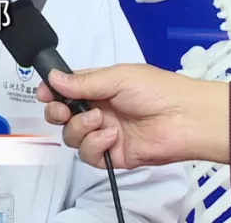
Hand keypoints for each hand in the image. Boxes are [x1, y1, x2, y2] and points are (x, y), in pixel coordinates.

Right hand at [37, 63, 228, 168]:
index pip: (66, 89)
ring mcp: (105, 132)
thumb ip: (83, 82)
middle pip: (62, 115)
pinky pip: (88, 154)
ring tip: (99, 120)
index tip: (44, 93)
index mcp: (100, 87)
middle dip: (57, 112)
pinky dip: (95, 145)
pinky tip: (111, 136)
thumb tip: (54, 78)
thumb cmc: (161, 91)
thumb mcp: (119, 77)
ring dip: (80, 127)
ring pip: (72, 136)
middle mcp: (100, 109)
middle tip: (62, 110)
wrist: (186, 120)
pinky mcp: (112, 154)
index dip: (52, 92)